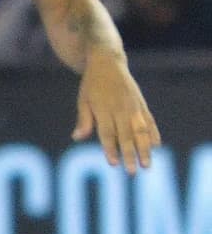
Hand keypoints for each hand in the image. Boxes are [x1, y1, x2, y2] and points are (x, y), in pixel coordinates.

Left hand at [72, 51, 160, 173]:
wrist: (107, 61)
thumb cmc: (92, 84)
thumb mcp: (83, 99)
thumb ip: (83, 119)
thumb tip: (77, 137)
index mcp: (103, 108)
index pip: (107, 133)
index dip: (110, 148)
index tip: (113, 163)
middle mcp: (120, 108)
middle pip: (125, 135)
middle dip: (129, 154)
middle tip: (131, 172)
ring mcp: (133, 106)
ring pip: (140, 131)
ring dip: (144, 149)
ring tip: (147, 165)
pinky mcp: (141, 104)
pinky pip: (149, 121)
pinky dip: (153, 133)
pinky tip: (156, 146)